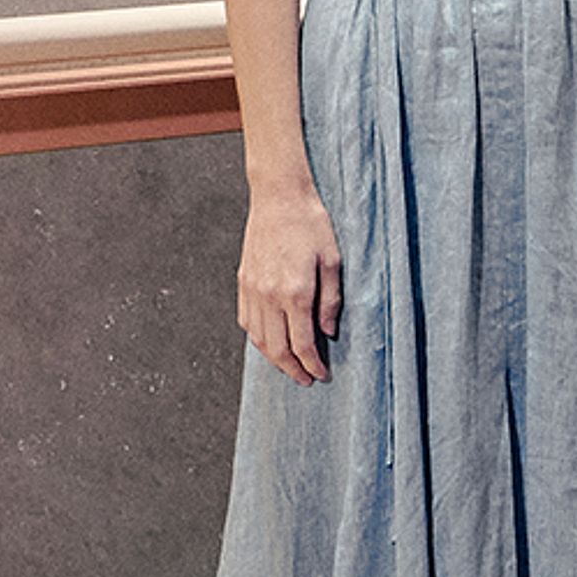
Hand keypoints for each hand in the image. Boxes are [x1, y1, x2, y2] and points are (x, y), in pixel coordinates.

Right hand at [239, 190, 341, 383]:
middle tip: (306, 380)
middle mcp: (269, 295)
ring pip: (259, 339)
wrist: (278, 196)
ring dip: (274, 359)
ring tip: (289, 366)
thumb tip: (328, 332)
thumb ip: (331, 301)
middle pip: (277, 348)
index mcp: (295, 292)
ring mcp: (252, 289)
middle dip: (292, 370)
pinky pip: (247, 321)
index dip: (312, 365)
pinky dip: (258, 338)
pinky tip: (270, 341)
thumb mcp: (333, 261)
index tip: (322, 375)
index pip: (302, 344)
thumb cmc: (311, 224)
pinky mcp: (243, 281)